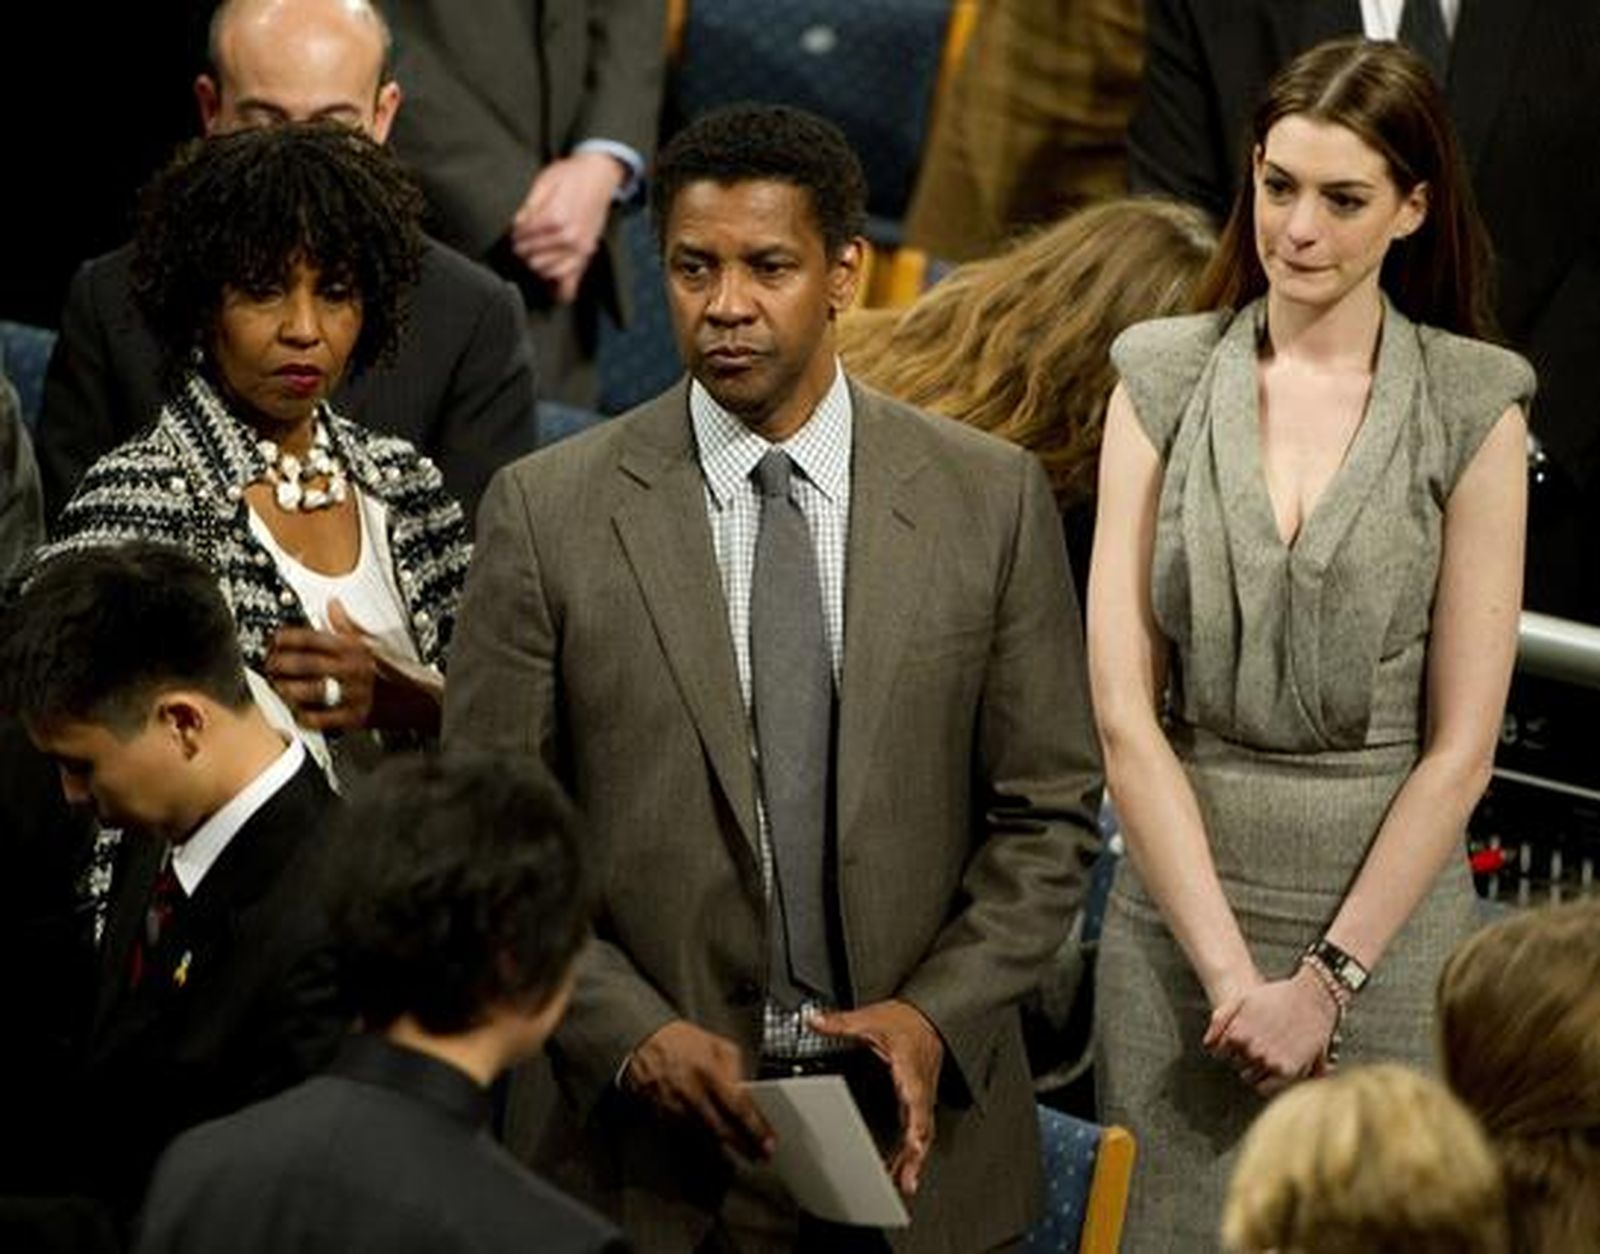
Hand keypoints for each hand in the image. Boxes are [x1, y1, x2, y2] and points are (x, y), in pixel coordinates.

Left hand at [267, 600, 441, 733]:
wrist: (419, 700)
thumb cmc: (395, 671)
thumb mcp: (373, 643)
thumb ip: (347, 626)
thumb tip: (332, 604)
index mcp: (354, 648)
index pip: (312, 637)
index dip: (286, 638)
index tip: (274, 640)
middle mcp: (351, 669)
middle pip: (303, 663)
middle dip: (278, 664)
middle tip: (269, 665)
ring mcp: (352, 694)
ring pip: (307, 691)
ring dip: (286, 689)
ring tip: (278, 687)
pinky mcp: (354, 718)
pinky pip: (320, 718)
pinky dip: (304, 716)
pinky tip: (298, 711)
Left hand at [509, 151, 624, 302]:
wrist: (599, 175)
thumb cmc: (571, 176)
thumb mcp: (544, 181)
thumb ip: (529, 206)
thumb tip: (515, 226)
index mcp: (556, 218)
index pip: (523, 237)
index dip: (515, 233)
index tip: (515, 229)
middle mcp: (570, 238)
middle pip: (532, 257)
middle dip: (523, 249)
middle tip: (522, 240)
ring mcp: (580, 250)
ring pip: (546, 271)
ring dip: (536, 263)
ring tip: (534, 252)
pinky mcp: (586, 255)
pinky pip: (570, 284)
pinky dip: (558, 289)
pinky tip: (550, 286)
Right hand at [624, 1020, 774, 1159]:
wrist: (644, 1043)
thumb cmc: (683, 1041)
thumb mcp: (718, 1044)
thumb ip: (736, 1068)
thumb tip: (748, 1091)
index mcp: (710, 1073)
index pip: (738, 1108)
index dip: (756, 1128)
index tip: (768, 1142)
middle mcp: (693, 1094)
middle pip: (724, 1130)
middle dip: (745, 1146)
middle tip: (761, 1155)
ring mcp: (677, 1109)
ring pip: (706, 1137)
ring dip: (727, 1148)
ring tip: (745, 1153)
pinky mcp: (664, 1118)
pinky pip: (689, 1135)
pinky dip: (706, 1142)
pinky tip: (718, 1145)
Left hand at [809, 1000, 942, 1196]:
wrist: (927, 1019)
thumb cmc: (905, 1022)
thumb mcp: (871, 1019)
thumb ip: (842, 1023)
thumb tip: (814, 1021)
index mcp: (908, 1068)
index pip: (916, 1099)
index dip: (916, 1124)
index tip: (914, 1144)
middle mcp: (918, 1087)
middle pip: (921, 1125)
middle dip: (916, 1154)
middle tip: (907, 1179)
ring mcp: (920, 1097)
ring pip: (922, 1132)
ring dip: (914, 1159)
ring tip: (903, 1183)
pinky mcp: (917, 1102)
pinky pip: (918, 1130)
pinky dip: (911, 1151)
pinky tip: (901, 1168)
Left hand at [1203, 966, 1337, 1095]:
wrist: (1311, 997)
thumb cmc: (1275, 996)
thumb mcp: (1241, 1000)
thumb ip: (1220, 1021)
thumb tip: (1208, 1045)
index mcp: (1237, 1034)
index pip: (1219, 1053)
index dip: (1229, 1046)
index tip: (1241, 1039)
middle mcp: (1251, 1050)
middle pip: (1235, 1065)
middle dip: (1242, 1056)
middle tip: (1257, 1043)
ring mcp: (1270, 1062)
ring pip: (1249, 1077)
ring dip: (1254, 1069)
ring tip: (1267, 1052)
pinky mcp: (1288, 1071)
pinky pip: (1265, 1088)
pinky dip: (1265, 1082)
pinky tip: (1271, 1068)